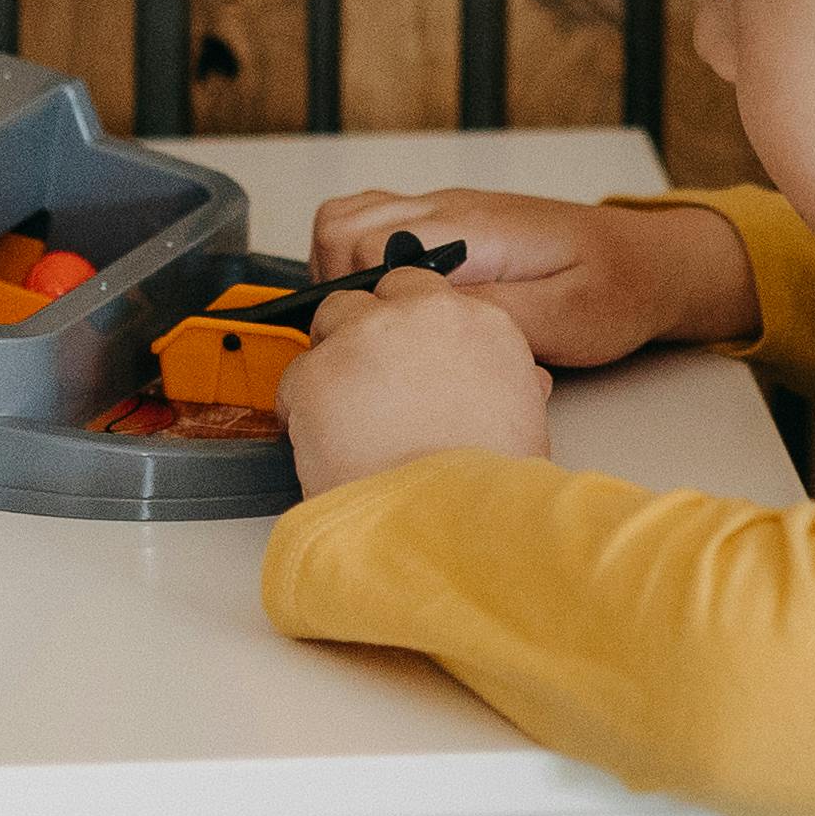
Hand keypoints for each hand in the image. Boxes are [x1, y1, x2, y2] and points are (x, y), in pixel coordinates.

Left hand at [279, 269, 558, 493]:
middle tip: (368, 384)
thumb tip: (499, 377)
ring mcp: (365, 338)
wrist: (447, 524)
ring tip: (342, 415)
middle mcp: (422, 315)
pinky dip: (299, 408)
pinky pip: (293, 377)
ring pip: (329, 321)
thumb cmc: (485, 487)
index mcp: (479, 323)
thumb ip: (502, 379)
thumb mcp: (520, 420)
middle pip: (372, 296)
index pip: (425, 292)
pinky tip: (322, 443)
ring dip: (332, 360)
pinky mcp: (317, 372)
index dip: (406, 326)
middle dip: (364, 332)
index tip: (401, 356)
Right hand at [304, 188, 759, 367]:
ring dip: (343, 270)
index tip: (375, 338)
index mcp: (473, 229)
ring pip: (351, 220)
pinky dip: (364, 264)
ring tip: (377, 324)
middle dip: (334, 283)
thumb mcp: (569, 319)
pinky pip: (378, 229)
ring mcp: (446, 214)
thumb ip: (498, 319)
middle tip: (367, 335)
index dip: (354, 294)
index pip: (366, 241)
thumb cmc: (617, 290)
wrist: (648, 263)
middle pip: (341, 223)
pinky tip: (398, 307)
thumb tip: (430, 325)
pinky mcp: (450, 229)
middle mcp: (450, 210)